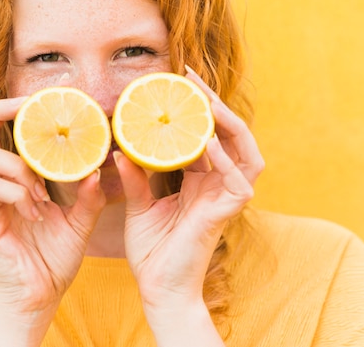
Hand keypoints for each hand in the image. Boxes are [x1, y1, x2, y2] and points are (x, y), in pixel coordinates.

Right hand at [0, 97, 105, 345]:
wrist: (40, 297)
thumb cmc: (55, 258)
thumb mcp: (79, 222)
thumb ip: (87, 196)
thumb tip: (98, 168)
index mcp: (16, 181)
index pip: (7, 136)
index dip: (17, 112)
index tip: (43, 101)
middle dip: (0, 112)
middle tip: (27, 106)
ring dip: (20, 167)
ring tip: (43, 190)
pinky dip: (18, 193)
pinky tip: (37, 212)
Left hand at [115, 70, 263, 343]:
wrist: (157, 288)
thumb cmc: (151, 251)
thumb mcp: (138, 206)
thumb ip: (133, 178)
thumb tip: (117, 149)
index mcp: (200, 180)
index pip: (205, 134)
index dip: (195, 106)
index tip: (174, 79)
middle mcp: (218, 184)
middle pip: (229, 134)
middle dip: (213, 102)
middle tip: (188, 75)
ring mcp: (226, 199)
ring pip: (245, 151)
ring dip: (227, 122)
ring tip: (203, 99)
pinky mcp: (227, 215)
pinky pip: (238, 182)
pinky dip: (225, 161)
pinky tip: (206, 141)